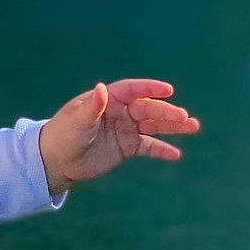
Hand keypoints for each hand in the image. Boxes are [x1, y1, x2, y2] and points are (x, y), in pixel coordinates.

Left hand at [38, 79, 199, 194]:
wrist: (56, 160)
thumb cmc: (63, 134)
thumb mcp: (77, 120)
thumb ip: (92, 106)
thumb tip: (102, 88)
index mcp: (109, 99)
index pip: (133, 90)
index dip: (151, 89)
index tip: (168, 90)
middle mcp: (121, 112)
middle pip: (149, 109)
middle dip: (167, 113)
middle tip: (184, 118)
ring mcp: (126, 129)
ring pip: (154, 126)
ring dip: (173, 126)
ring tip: (193, 126)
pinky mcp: (127, 147)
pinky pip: (149, 147)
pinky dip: (162, 150)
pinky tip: (176, 154)